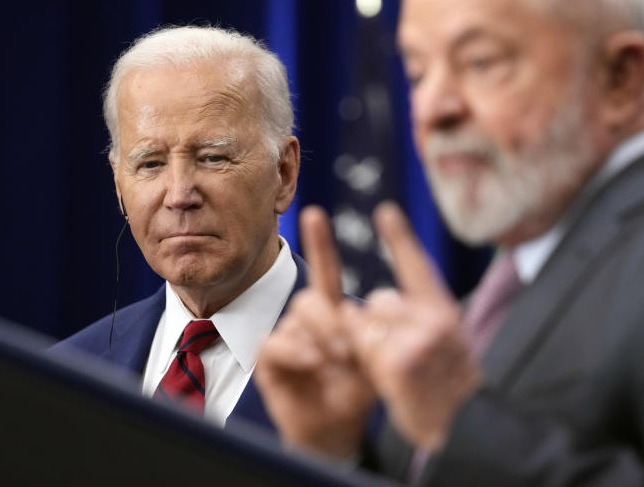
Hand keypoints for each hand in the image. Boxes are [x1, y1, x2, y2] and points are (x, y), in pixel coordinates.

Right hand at [254, 206, 375, 458]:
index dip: (319, 243)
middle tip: (350, 348)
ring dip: (320, 336)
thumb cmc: (357, 392)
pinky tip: (314, 366)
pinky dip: (298, 353)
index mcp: (333, 313)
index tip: (314, 213)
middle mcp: (307, 321)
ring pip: (297, 315)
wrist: (338, 431)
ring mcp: (287, 338)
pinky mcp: (269, 359)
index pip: (325, 271)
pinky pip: (276, 342)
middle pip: (311, 296)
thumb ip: (367, 334)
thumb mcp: (374, 358)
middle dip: (333, 319)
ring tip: (335, 361)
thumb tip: (355, 316)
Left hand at [342, 202, 481, 451]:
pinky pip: (363, 346)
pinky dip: (366, 361)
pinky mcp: (400, 360)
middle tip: (397, 355)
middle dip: (375, 325)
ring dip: (367, 344)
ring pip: (366, 320)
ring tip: (395, 370)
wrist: (462, 430)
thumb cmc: (446, 390)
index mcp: (444, 311)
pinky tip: (390, 379)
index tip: (385, 210)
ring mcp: (418, 339)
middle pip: (378, 299)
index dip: (400, 237)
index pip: (418, 267)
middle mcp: (435, 319)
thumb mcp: (443, 345)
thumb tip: (379, 300)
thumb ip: (419, 318)